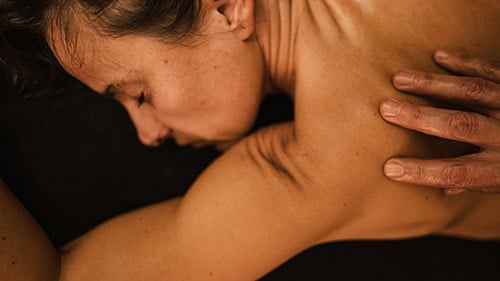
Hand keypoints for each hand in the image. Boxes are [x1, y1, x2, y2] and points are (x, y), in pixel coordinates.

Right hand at [380, 50, 499, 193]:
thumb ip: (477, 182)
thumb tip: (443, 191)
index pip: (456, 173)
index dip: (422, 172)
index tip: (390, 167)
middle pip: (459, 126)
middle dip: (420, 117)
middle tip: (387, 108)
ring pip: (471, 92)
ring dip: (433, 84)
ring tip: (401, 78)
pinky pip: (491, 70)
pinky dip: (465, 62)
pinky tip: (440, 57)